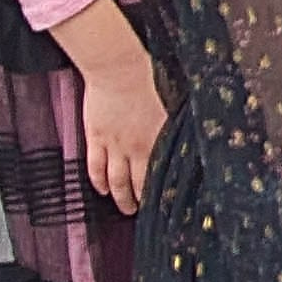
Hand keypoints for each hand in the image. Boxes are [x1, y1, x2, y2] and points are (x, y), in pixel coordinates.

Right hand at [79, 43, 164, 215]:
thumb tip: (186, 135)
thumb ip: (173, 126)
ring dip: (120, 197)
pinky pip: (95, 166)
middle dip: (141, 200)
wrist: (119, 69)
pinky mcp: (95, 137)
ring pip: (116, 180)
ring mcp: (113, 145)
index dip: (163, 191)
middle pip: (137, 183)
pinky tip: (101, 189)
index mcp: (157, 140)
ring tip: (124, 207)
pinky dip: (98, 181)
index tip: (166, 202)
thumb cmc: (148, 79)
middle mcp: (136, 148)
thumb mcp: (170, 104)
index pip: (160, 174)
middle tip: (143, 212)